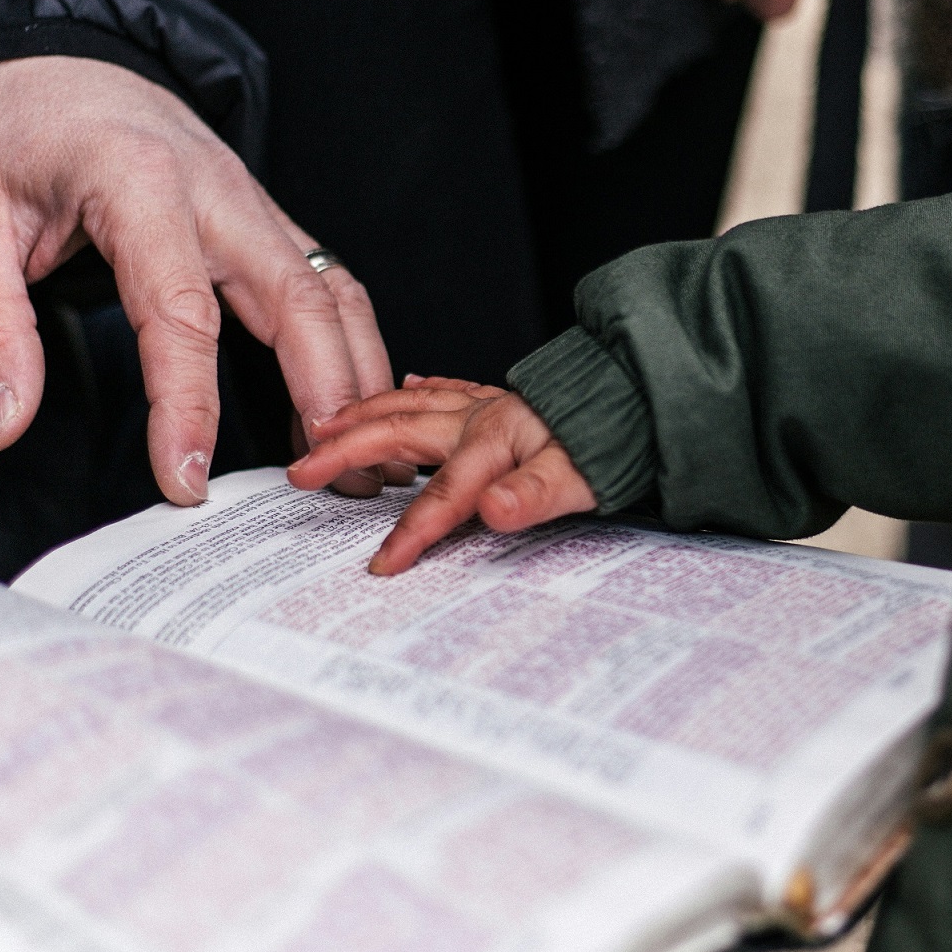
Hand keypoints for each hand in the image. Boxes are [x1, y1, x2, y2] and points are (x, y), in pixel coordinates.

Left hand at [0, 55, 406, 505]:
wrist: (48, 47)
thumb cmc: (1, 127)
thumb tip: (3, 424)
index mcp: (138, 183)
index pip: (180, 312)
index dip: (188, 406)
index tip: (185, 483)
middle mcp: (218, 190)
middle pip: (301, 301)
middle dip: (327, 397)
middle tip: (336, 484)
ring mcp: (254, 201)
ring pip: (335, 294)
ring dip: (359, 377)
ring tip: (366, 461)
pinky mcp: (265, 218)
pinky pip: (329, 286)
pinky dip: (353, 348)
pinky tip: (349, 407)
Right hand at [288, 377, 596, 574]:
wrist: (649, 396)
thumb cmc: (618, 440)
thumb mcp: (585, 478)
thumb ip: (536, 495)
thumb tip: (494, 511)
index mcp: (496, 440)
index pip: (442, 496)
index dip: (411, 532)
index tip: (382, 566)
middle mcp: (483, 416)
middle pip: (401, 433)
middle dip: (348, 452)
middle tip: (303, 470)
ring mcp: (490, 404)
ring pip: (412, 403)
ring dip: (365, 415)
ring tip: (325, 424)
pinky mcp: (503, 399)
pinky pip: (448, 388)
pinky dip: (419, 389)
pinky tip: (408, 386)